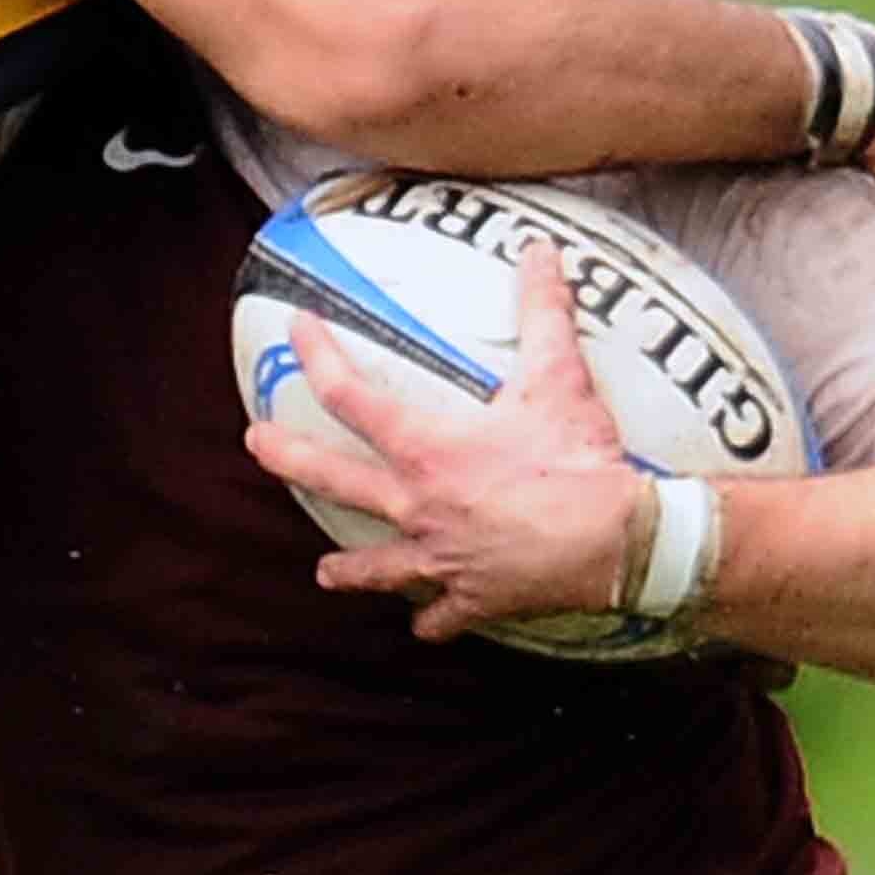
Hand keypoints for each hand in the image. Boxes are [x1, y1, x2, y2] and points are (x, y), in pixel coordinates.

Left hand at [242, 240, 645, 641]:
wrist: (618, 542)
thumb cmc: (579, 460)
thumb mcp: (559, 377)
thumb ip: (543, 310)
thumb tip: (539, 250)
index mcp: (427, 450)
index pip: (350, 395)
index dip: (318, 357)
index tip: (298, 330)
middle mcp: (418, 507)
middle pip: (332, 481)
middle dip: (288, 459)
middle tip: (256, 445)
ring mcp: (440, 559)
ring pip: (376, 569)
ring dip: (349, 571)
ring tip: (326, 574)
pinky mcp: (474, 599)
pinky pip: (442, 617)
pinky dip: (434, 621)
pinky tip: (426, 624)